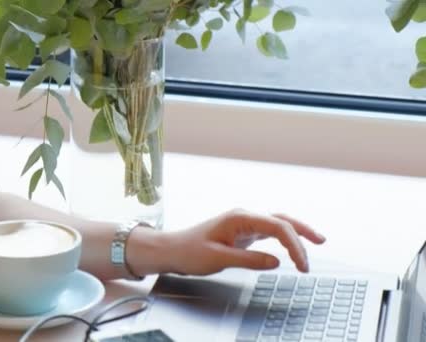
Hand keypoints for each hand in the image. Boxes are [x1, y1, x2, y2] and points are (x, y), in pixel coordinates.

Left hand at [163, 209, 325, 274]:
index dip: (294, 245)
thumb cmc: (190, 252)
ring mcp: (244, 223)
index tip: (301, 264)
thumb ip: (249, 260)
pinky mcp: (243, 232)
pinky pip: (269, 232)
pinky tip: (292, 246)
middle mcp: (244, 217)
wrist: (173, 250)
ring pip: (277, 224)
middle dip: (302, 233)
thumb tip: (277, 262)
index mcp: (240, 218)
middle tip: (318, 248)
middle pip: (281, 220)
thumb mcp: (218, 259)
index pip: (277, 227)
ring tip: (316, 242)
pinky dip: (283, 238)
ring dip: (296, 233)